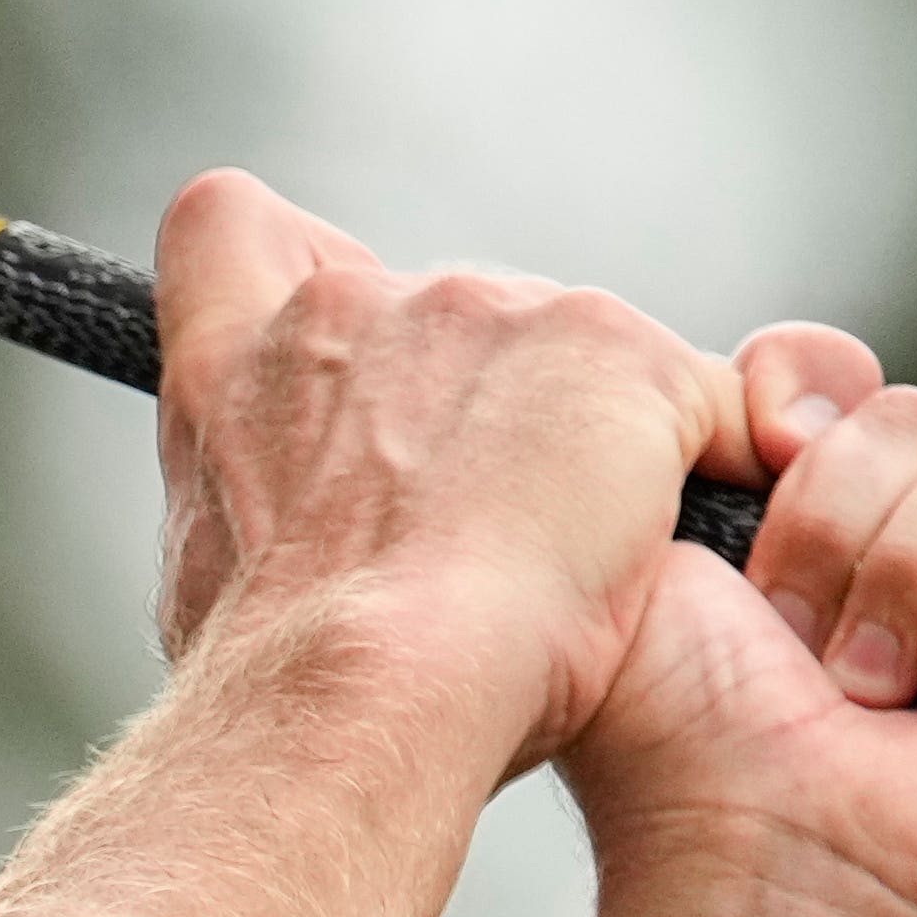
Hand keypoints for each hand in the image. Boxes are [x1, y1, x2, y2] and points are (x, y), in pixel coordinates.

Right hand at [149, 173, 748, 769]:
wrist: (363, 687)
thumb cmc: (288, 680)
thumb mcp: (215, 582)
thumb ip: (259, 508)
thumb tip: (295, 542)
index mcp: (233, 372)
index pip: (234, 228)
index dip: (291, 262)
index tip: (338, 335)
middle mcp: (349, 310)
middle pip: (447, 313)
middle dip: (486, 407)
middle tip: (490, 530)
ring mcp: (482, 313)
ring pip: (574, 357)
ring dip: (583, 443)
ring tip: (569, 566)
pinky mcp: (610, 348)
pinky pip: (699, 401)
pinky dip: (701, 468)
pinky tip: (673, 553)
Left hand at [560, 324, 916, 916]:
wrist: (758, 856)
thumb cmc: (680, 737)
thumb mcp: (641, 564)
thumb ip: (691, 442)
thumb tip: (770, 388)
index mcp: (797, 519)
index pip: (836, 377)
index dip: (803, 393)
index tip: (761, 451)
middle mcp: (912, 552)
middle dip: (839, 518)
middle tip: (787, 632)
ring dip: (912, 574)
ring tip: (860, 686)